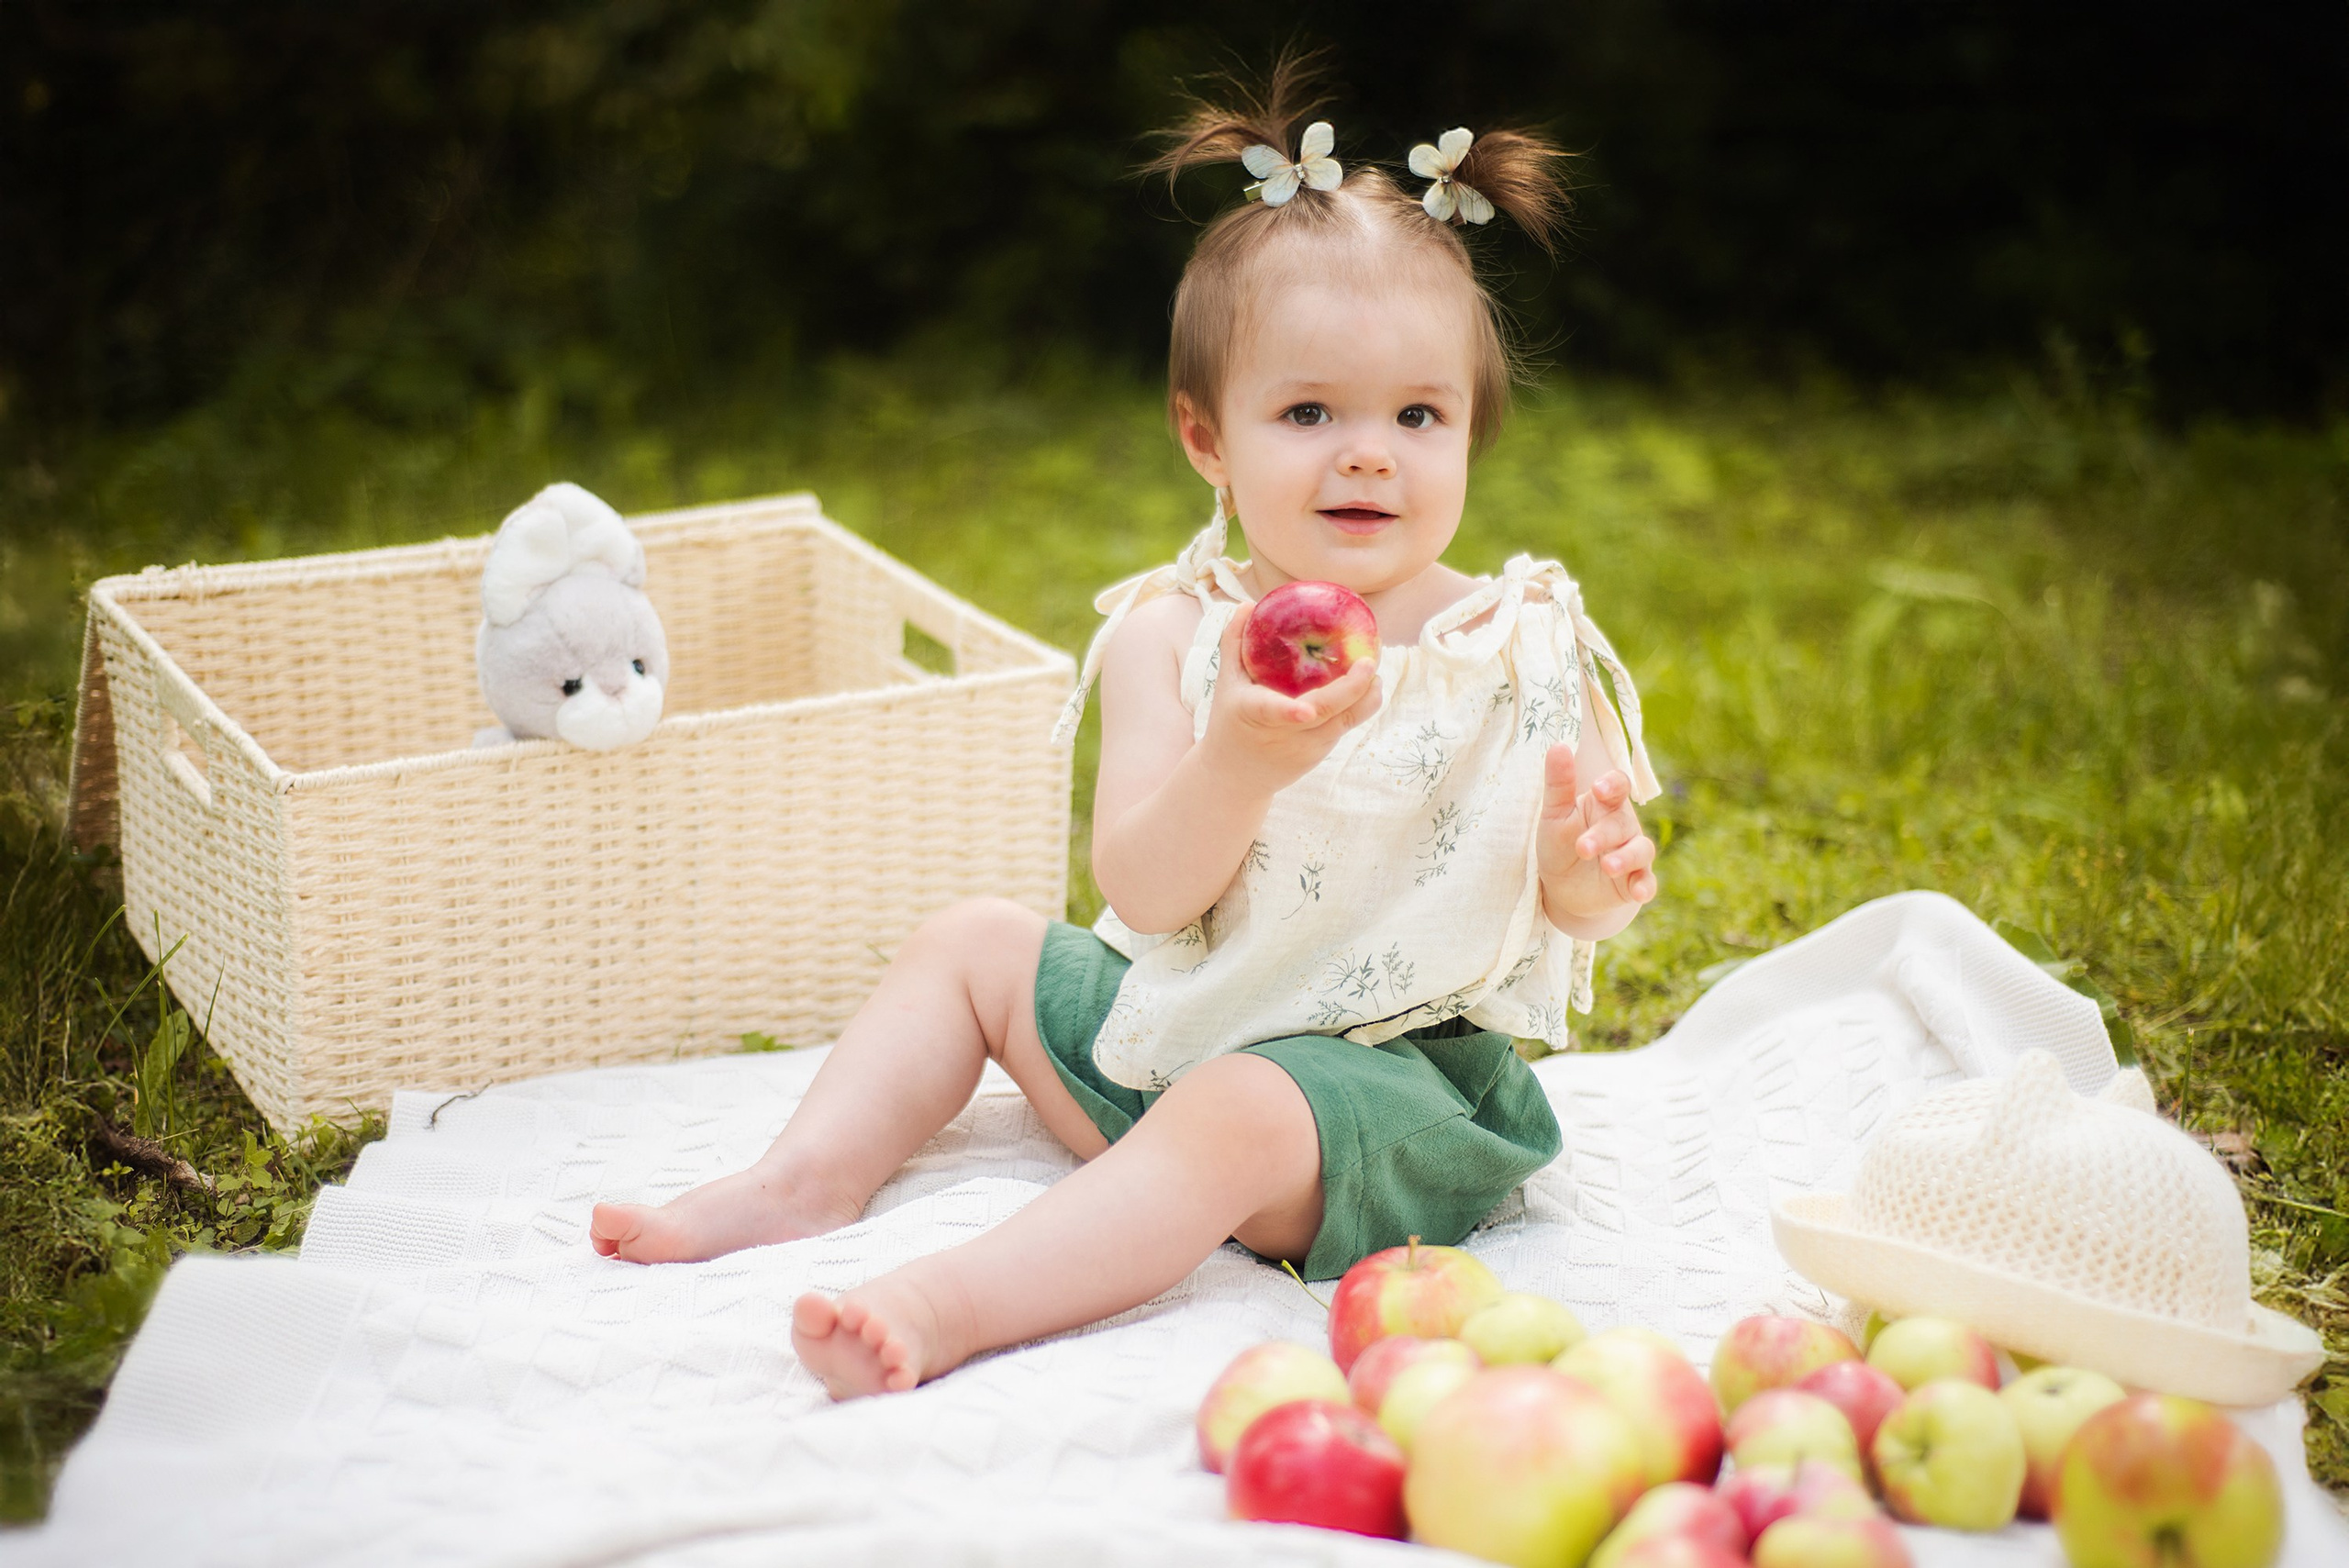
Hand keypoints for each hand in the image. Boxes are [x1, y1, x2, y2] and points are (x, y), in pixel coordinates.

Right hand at [1195, 604, 1382, 798]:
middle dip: (1352, 689)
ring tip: (1374, 667)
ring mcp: (1306, 747)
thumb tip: (1249, 603)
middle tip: (1369, 661)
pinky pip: (1347, 724)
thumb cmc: (1228, 722)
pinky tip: (1369, 681)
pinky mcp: (1320, 754)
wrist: (1235, 777)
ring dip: (1366, 695)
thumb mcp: (1225, 683)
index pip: (1273, 713)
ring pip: (1346, 721)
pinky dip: (1361, 702)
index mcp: (1254, 714)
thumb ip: (1234, 642)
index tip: (1306, 710)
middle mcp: (1284, 734)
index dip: (1291, 712)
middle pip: (1324, 714)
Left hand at [1536, 743, 1657, 926]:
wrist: (1559, 888)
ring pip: (1641, 849)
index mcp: (1604, 803)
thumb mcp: (1553, 815)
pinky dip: (1644, 886)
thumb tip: (1559, 745)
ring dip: (1627, 858)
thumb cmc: (1559, 844)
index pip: (1618, 786)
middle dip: (1604, 835)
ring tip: (1608, 867)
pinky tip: (1638, 893)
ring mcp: (1631, 853)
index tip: (1598, 789)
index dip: (1612, 785)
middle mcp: (1623, 825)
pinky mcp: (1634, 881)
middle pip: (1622, 822)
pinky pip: (1646, 881)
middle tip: (1583, 847)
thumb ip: (1558, 783)